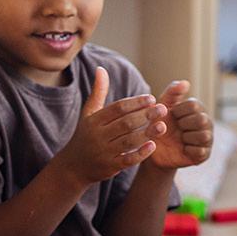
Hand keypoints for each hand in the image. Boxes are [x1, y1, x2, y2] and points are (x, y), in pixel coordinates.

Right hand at [55, 67, 167, 187]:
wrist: (73, 166)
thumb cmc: (85, 135)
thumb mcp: (88, 114)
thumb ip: (98, 92)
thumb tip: (101, 69)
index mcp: (94, 121)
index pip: (118, 108)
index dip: (135, 102)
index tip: (151, 98)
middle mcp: (98, 136)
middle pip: (125, 123)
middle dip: (145, 115)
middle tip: (163, 109)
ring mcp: (103, 152)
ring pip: (128, 141)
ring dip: (147, 133)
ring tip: (162, 126)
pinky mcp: (110, 167)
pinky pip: (127, 160)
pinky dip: (140, 153)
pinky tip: (152, 145)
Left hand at [144, 80, 212, 169]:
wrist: (153, 149)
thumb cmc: (158, 124)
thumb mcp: (161, 107)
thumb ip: (172, 93)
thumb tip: (185, 82)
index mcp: (197, 108)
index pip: (194, 105)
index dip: (178, 112)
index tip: (171, 116)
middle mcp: (206, 121)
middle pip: (201, 120)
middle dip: (184, 125)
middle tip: (176, 128)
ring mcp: (207, 138)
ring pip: (203, 135)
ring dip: (186, 137)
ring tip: (179, 138)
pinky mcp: (204, 154)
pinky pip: (200, 151)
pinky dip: (188, 150)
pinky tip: (182, 148)